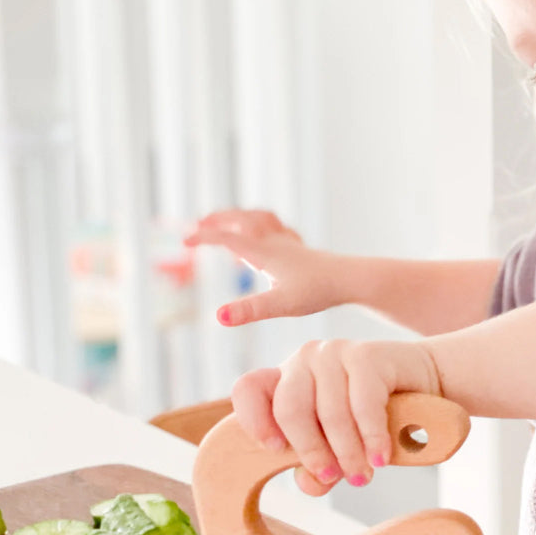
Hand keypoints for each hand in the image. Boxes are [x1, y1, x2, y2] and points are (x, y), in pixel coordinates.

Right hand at [183, 209, 339, 325]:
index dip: (204, 238)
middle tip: (197, 226)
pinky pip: (276, 228)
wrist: (351, 280)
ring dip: (240, 216)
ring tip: (227, 223)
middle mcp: (274, 242)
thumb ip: (249, 310)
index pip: (227, 238)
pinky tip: (263, 238)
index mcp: (264, 252)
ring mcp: (288, 243)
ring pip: (259, 218)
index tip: (184, 242)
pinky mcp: (300, 249)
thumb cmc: (318, 292)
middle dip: (217, 220)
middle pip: (241, 220)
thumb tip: (218, 317)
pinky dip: (261, 226)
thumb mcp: (280, 305)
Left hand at [231, 339, 441, 495]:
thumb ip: (319, 467)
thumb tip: (308, 484)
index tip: (276, 450)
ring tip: (364, 475)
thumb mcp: (340, 446)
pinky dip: (372, 437)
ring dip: (348, 452)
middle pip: (289, 409)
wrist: (424, 384)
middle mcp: (303, 360)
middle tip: (332, 477)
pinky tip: (381, 458)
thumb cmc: (373, 417)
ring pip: (330, 412)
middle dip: (311, 451)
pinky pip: (364, 404)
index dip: (253, 420)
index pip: (247, 389)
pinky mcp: (367, 355)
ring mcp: (334, 353)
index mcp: (285, 380)